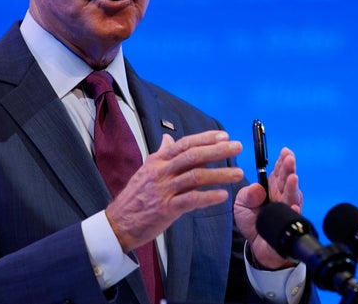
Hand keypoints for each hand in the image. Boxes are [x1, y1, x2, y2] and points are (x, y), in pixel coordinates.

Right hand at [106, 130, 243, 252]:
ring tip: (238, 173)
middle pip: (193, 156)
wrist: (119, 222)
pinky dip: (208, 197)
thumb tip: (168, 139)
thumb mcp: (145, 170)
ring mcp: (163, 190)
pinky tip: (222, 196)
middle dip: (218, 151)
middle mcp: (161, 172)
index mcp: (157, 161)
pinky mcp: (166, 208)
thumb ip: (161, 154)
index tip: (224, 136)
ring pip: (196, 176)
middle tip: (237, 148)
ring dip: (220, 174)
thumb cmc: (135, 197)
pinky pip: (191, 200)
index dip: (205, 139)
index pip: (184, 144)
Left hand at [234, 147, 303, 268]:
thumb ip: (247, 195)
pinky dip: (293, 210)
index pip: (277, 171)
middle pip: (286, 179)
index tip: (284, 151)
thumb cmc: (252, 222)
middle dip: (289, 168)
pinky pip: (293, 216)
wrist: (258, 246)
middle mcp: (281, 196)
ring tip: (293, 177)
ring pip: (293, 195)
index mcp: (270, 188)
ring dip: (293, 186)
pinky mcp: (289, 224)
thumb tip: (258, 188)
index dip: (281, 161)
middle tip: (289, 158)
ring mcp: (287, 209)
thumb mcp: (241, 204)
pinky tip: (293, 204)